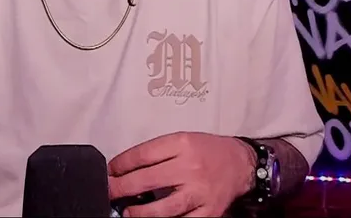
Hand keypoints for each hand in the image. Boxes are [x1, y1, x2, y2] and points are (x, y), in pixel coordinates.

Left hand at [108, 132, 253, 216]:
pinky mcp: (209, 212)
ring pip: (163, 208)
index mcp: (182, 144)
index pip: (142, 155)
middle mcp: (190, 167)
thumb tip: (125, 168)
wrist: (242, 163)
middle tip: (109, 192)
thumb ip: (156, 152)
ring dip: (139, 212)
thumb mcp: (182, 140)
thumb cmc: (208, 151)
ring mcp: (199, 192)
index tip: (109, 171)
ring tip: (127, 212)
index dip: (120, 164)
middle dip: (120, 188)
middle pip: (147, 179)